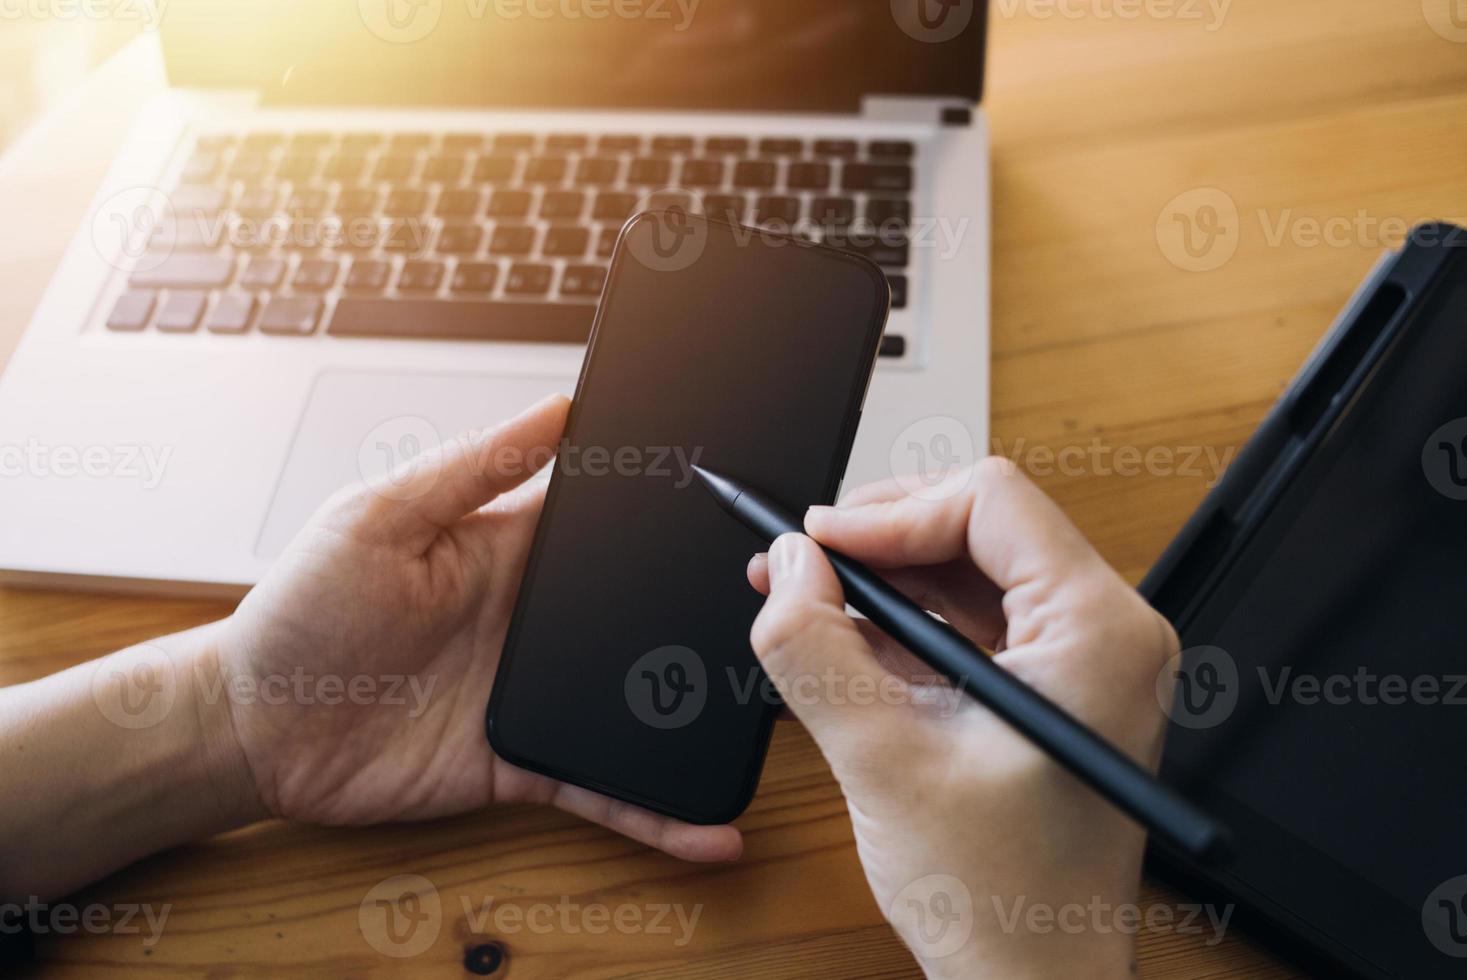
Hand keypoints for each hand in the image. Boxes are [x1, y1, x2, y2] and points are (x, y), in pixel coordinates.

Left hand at [215, 395, 740, 861]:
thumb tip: (557, 406)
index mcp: (511, 548)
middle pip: (642, 611)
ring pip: (638, 703)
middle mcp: (537, 619)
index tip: (740, 507)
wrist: (255, 729)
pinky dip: (655, 811)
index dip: (670, 512)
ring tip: (770, 721)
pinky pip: (602, 786)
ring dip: (696, 712)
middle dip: (710, 612)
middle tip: (790, 618)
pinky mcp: (525, 762)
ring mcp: (537, 692)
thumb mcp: (381, 516)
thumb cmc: (303, 611)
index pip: (610, 522)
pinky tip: (706, 828)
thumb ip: (474, 465)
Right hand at [746, 459, 1177, 977]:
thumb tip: (786, 566)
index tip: (818, 541)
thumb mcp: (883, 762)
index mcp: (1097, 632)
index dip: (890, 511)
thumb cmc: (1003, 900)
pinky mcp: (1052, 690)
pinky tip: (845, 637)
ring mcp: (1083, 662)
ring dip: (885, 577)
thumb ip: (817, 650)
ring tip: (807, 594)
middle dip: (882, 537)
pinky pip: (973, 622)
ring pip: (971, 570)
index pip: (988, 501)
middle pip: (981, 524)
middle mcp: (1106, 633)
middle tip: (802, 561)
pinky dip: (906, 623)